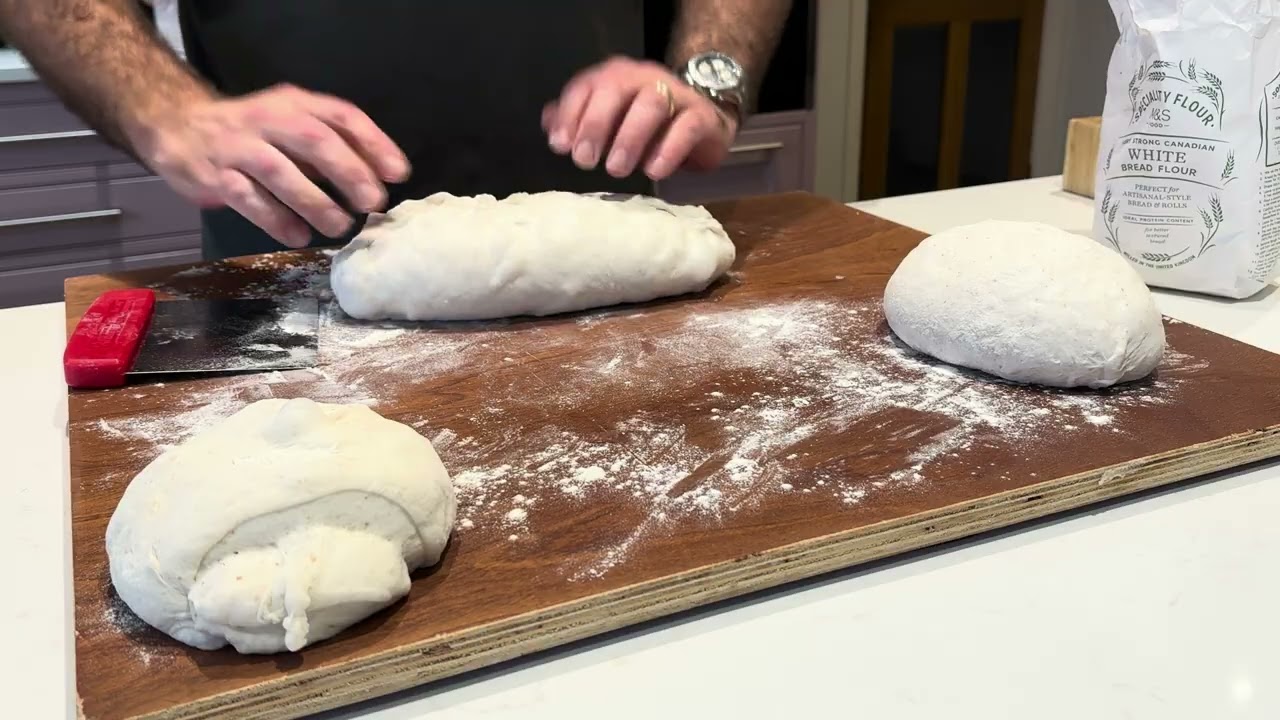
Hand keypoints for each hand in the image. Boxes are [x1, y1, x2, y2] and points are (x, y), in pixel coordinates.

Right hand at [129, 84, 409, 247]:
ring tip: (340, 226)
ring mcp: (238, 146)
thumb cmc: (252, 132)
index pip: (341, 115)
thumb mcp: (292, 125)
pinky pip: (248, 199)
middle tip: (372, 202)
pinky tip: (299, 236)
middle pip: (313, 139)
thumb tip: (380, 178)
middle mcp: (267, 119)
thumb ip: (331, 146)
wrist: (178, 126)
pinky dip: (276, 220)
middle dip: (348, 171)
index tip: (399, 173)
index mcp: (294, 103)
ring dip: (315, 202)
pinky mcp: (215, 175)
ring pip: (280, 172)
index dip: (373, 142)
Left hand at [542, 56, 737, 181]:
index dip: (570, 114)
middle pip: (616, 89)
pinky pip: (686, 127)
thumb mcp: (611, 120)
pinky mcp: (701, 116)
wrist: (702, 123)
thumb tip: (549, 124)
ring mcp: (675, 93)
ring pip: (652, 105)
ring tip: (616, 170)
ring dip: (630, 137)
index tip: (560, 146)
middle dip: (596, 124)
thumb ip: (579, 119)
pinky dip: (668, 149)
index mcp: (615, 76)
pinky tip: (653, 171)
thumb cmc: (647, 124)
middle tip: (585, 161)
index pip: (586, 86)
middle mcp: (643, 78)